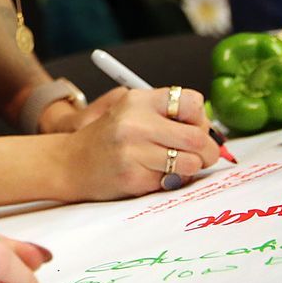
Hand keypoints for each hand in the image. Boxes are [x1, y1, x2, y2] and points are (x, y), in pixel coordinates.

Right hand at [60, 85, 219, 199]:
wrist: (70, 163)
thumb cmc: (110, 139)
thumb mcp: (132, 112)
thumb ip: (168, 115)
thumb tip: (211, 131)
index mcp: (138, 101)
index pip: (193, 102)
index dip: (201, 118)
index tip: (193, 127)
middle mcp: (135, 122)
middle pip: (197, 137)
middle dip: (207, 150)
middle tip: (201, 155)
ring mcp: (132, 151)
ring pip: (190, 162)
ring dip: (189, 168)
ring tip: (173, 166)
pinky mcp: (133, 177)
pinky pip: (172, 181)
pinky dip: (169, 181)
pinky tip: (151, 174)